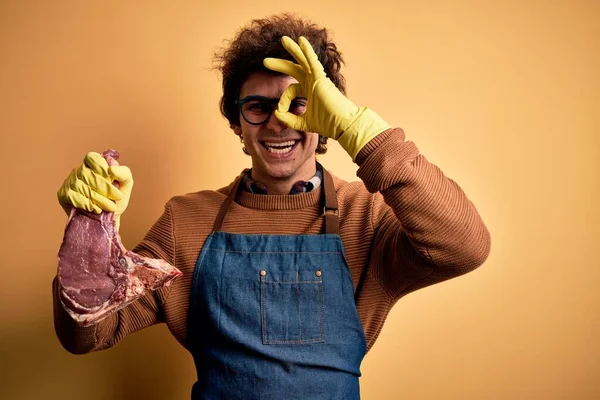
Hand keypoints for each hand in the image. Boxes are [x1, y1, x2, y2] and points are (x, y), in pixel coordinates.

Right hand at [57, 152, 132, 229]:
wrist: (109, 218)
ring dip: (98, 198)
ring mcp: (69, 182)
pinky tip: (95, 209)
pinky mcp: (63, 194)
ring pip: (80, 186)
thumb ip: (124, 173)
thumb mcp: (125, 184)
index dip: (101, 167)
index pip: (92, 158)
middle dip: (105, 187)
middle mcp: (79, 171)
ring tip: (110, 207)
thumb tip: (112, 169)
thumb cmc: (116, 199)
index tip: (112, 179)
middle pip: (87, 174)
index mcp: (93, 164)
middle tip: (117, 197)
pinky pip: (71, 196)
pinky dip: (85, 203)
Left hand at [263, 36, 389, 159]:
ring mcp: (318, 80)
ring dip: (293, 49)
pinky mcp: (321, 79)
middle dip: (280, 65)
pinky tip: (301, 41)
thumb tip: (276, 112)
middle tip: (265, 62)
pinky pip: (312, 62)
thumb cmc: (327, 124)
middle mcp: (313, 83)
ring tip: (283, 40)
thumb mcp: (302, 122)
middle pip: (294, 69)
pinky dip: (307, 51)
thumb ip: (288, 119)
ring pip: (303, 61)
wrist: (342, 125)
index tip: (281, 111)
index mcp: (309, 91)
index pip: (290, 90)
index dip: (283, 100)